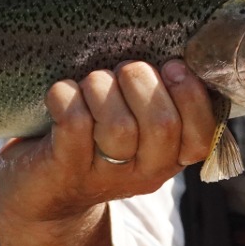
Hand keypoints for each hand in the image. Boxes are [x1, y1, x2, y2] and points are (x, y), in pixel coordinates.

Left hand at [0, 60, 214, 245]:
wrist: (43, 193)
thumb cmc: (94, 141)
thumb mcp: (135, 129)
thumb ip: (157, 99)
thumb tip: (177, 52)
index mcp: (169, 158)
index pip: (201, 135)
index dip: (191, 95)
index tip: (171, 66)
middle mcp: (143, 172)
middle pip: (162, 124)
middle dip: (141, 81)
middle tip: (122, 72)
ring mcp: (104, 175)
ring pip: (118, 124)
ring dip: (101, 88)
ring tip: (90, 84)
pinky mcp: (65, 170)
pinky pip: (75, 123)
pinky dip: (67, 96)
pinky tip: (62, 93)